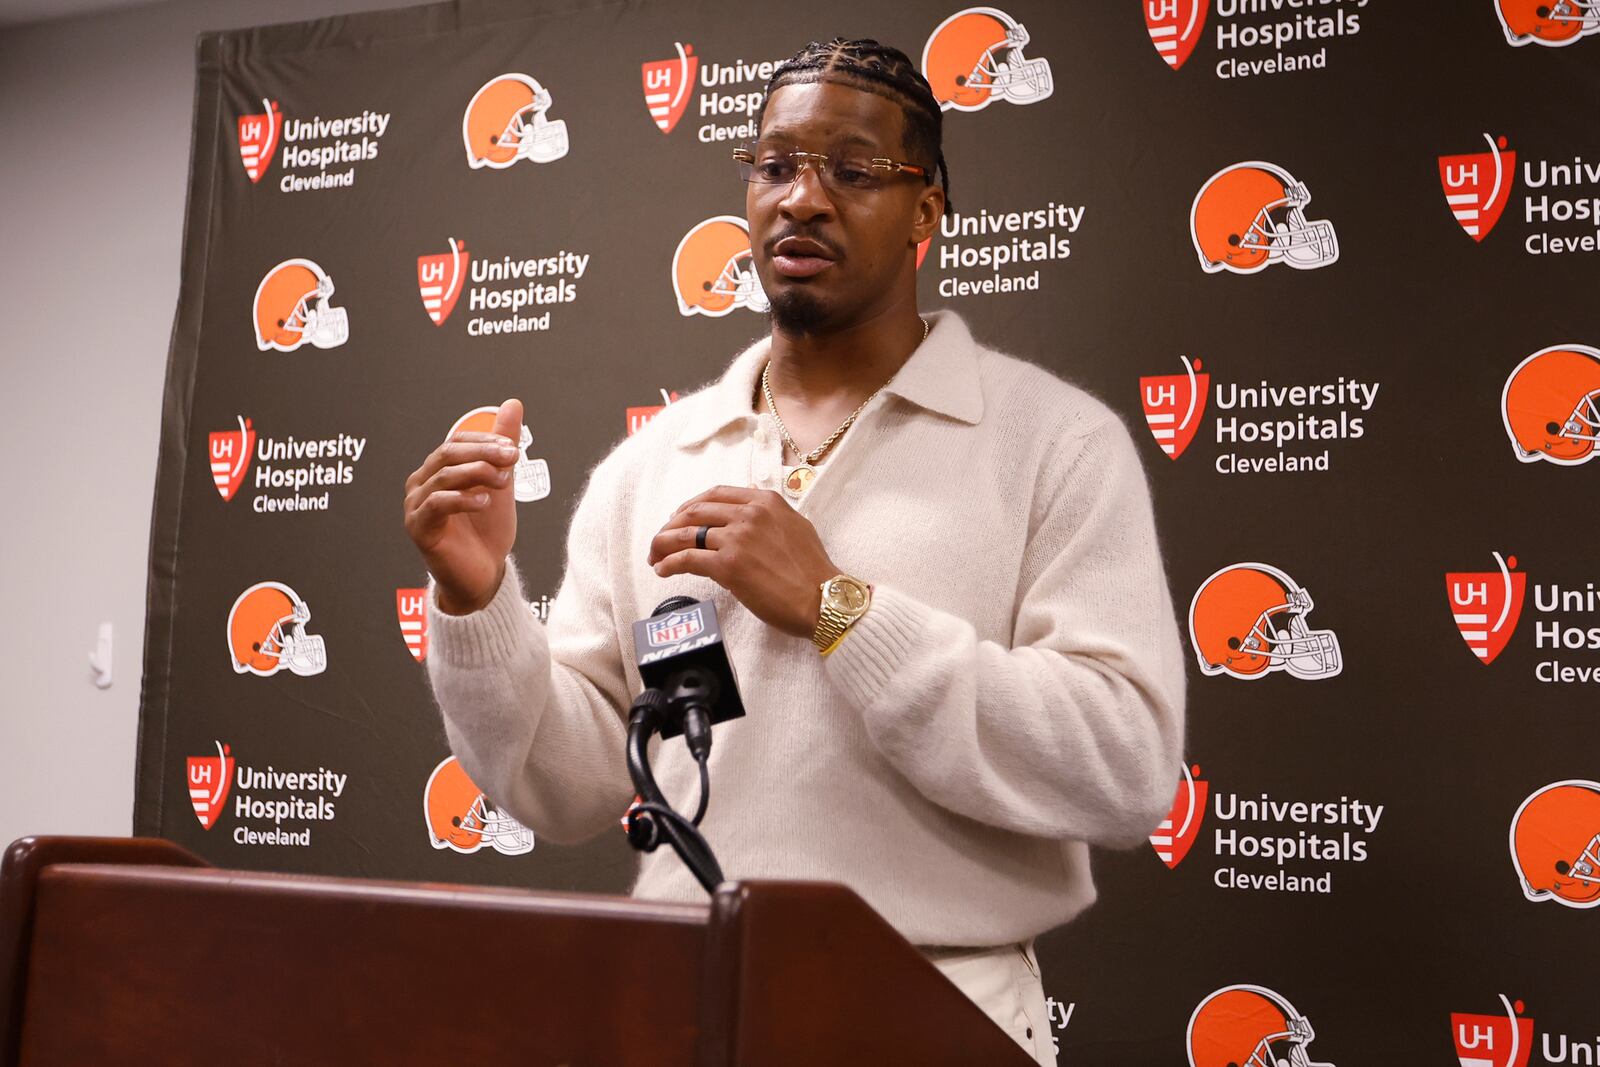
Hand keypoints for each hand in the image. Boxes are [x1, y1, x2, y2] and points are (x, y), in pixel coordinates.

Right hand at [404, 398, 522, 614]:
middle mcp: (421, 484)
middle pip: (447, 454)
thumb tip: (513, 404)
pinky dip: (463, 499)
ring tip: (504, 481)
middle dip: (483, 452)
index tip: (513, 447)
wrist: (484, 575)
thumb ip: (503, 444)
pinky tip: (485, 501)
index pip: (456, 441)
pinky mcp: (418, 528)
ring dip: (478, 473)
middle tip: (512, 457)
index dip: (484, 440)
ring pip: (443, 477)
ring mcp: (416, 506)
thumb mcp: (501, 482)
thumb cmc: (487, 531)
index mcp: (437, 470)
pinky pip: (437, 505)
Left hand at [648, 486, 837, 638]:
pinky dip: (670, 563)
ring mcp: (737, 538)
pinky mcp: (728, 565)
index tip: (681, 518)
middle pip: (695, 511)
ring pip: (686, 533)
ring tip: (655, 555)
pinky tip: (663, 569)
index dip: (691, 506)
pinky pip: (687, 558)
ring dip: (664, 543)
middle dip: (672, 524)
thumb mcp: (796, 528)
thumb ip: (769, 519)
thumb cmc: (813, 571)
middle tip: (662, 539)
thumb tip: (748, 521)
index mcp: (765, 501)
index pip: (716, 494)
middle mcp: (749, 514)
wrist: (823, 598)